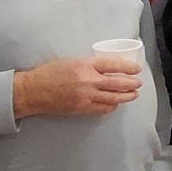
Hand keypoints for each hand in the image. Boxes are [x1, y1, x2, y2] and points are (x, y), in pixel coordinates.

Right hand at [13, 58, 141, 118]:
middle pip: (117, 83)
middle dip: (131, 84)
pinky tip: (116, 103)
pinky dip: (112, 106)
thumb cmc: (49, 73)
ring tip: (133, 95)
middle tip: (138, 83)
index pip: (113, 64)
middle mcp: (88, 80)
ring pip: (113, 97)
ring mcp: (86, 96)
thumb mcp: (71, 61)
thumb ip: (89, 65)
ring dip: (126, 96)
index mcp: (85, 65)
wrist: (33, 90)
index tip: (136, 69)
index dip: (128, 67)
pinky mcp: (82, 108)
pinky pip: (103, 108)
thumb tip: (107, 68)